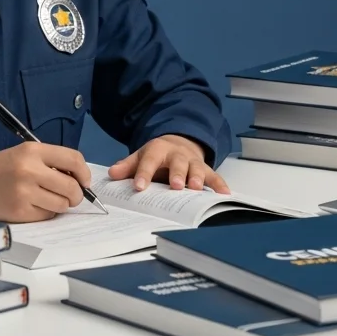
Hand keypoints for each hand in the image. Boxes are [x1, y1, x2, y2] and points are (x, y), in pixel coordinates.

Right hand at [0, 142, 92, 221]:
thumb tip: (78, 179)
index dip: (84, 173)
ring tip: (48, 200)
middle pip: (72, 187)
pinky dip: (46, 213)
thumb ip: (49, 162)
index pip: (73, 159)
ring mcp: (24, 192)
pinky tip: (34, 206)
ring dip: (61, 205)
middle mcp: (30, 170)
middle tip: (70, 196)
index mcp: (32, 150)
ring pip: (62, 204)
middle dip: (76, 194)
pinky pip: (47, 216)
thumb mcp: (22, 154)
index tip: (84, 181)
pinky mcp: (19, 212)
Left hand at [108, 134, 230, 193]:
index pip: (149, 161)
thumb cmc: (158, 155)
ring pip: (196, 168)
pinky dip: (219, 184)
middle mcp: (177, 155)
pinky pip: (213, 176)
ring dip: (197, 178)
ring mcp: (192, 161)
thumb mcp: (140, 156)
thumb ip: (127, 166)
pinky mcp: (204, 168)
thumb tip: (112, 174)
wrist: (179, 142)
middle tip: (175, 185)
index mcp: (158, 150)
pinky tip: (224, 194)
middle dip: (177, 174)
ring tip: (196, 188)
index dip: (144, 173)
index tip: (139, 186)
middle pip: (177, 164)